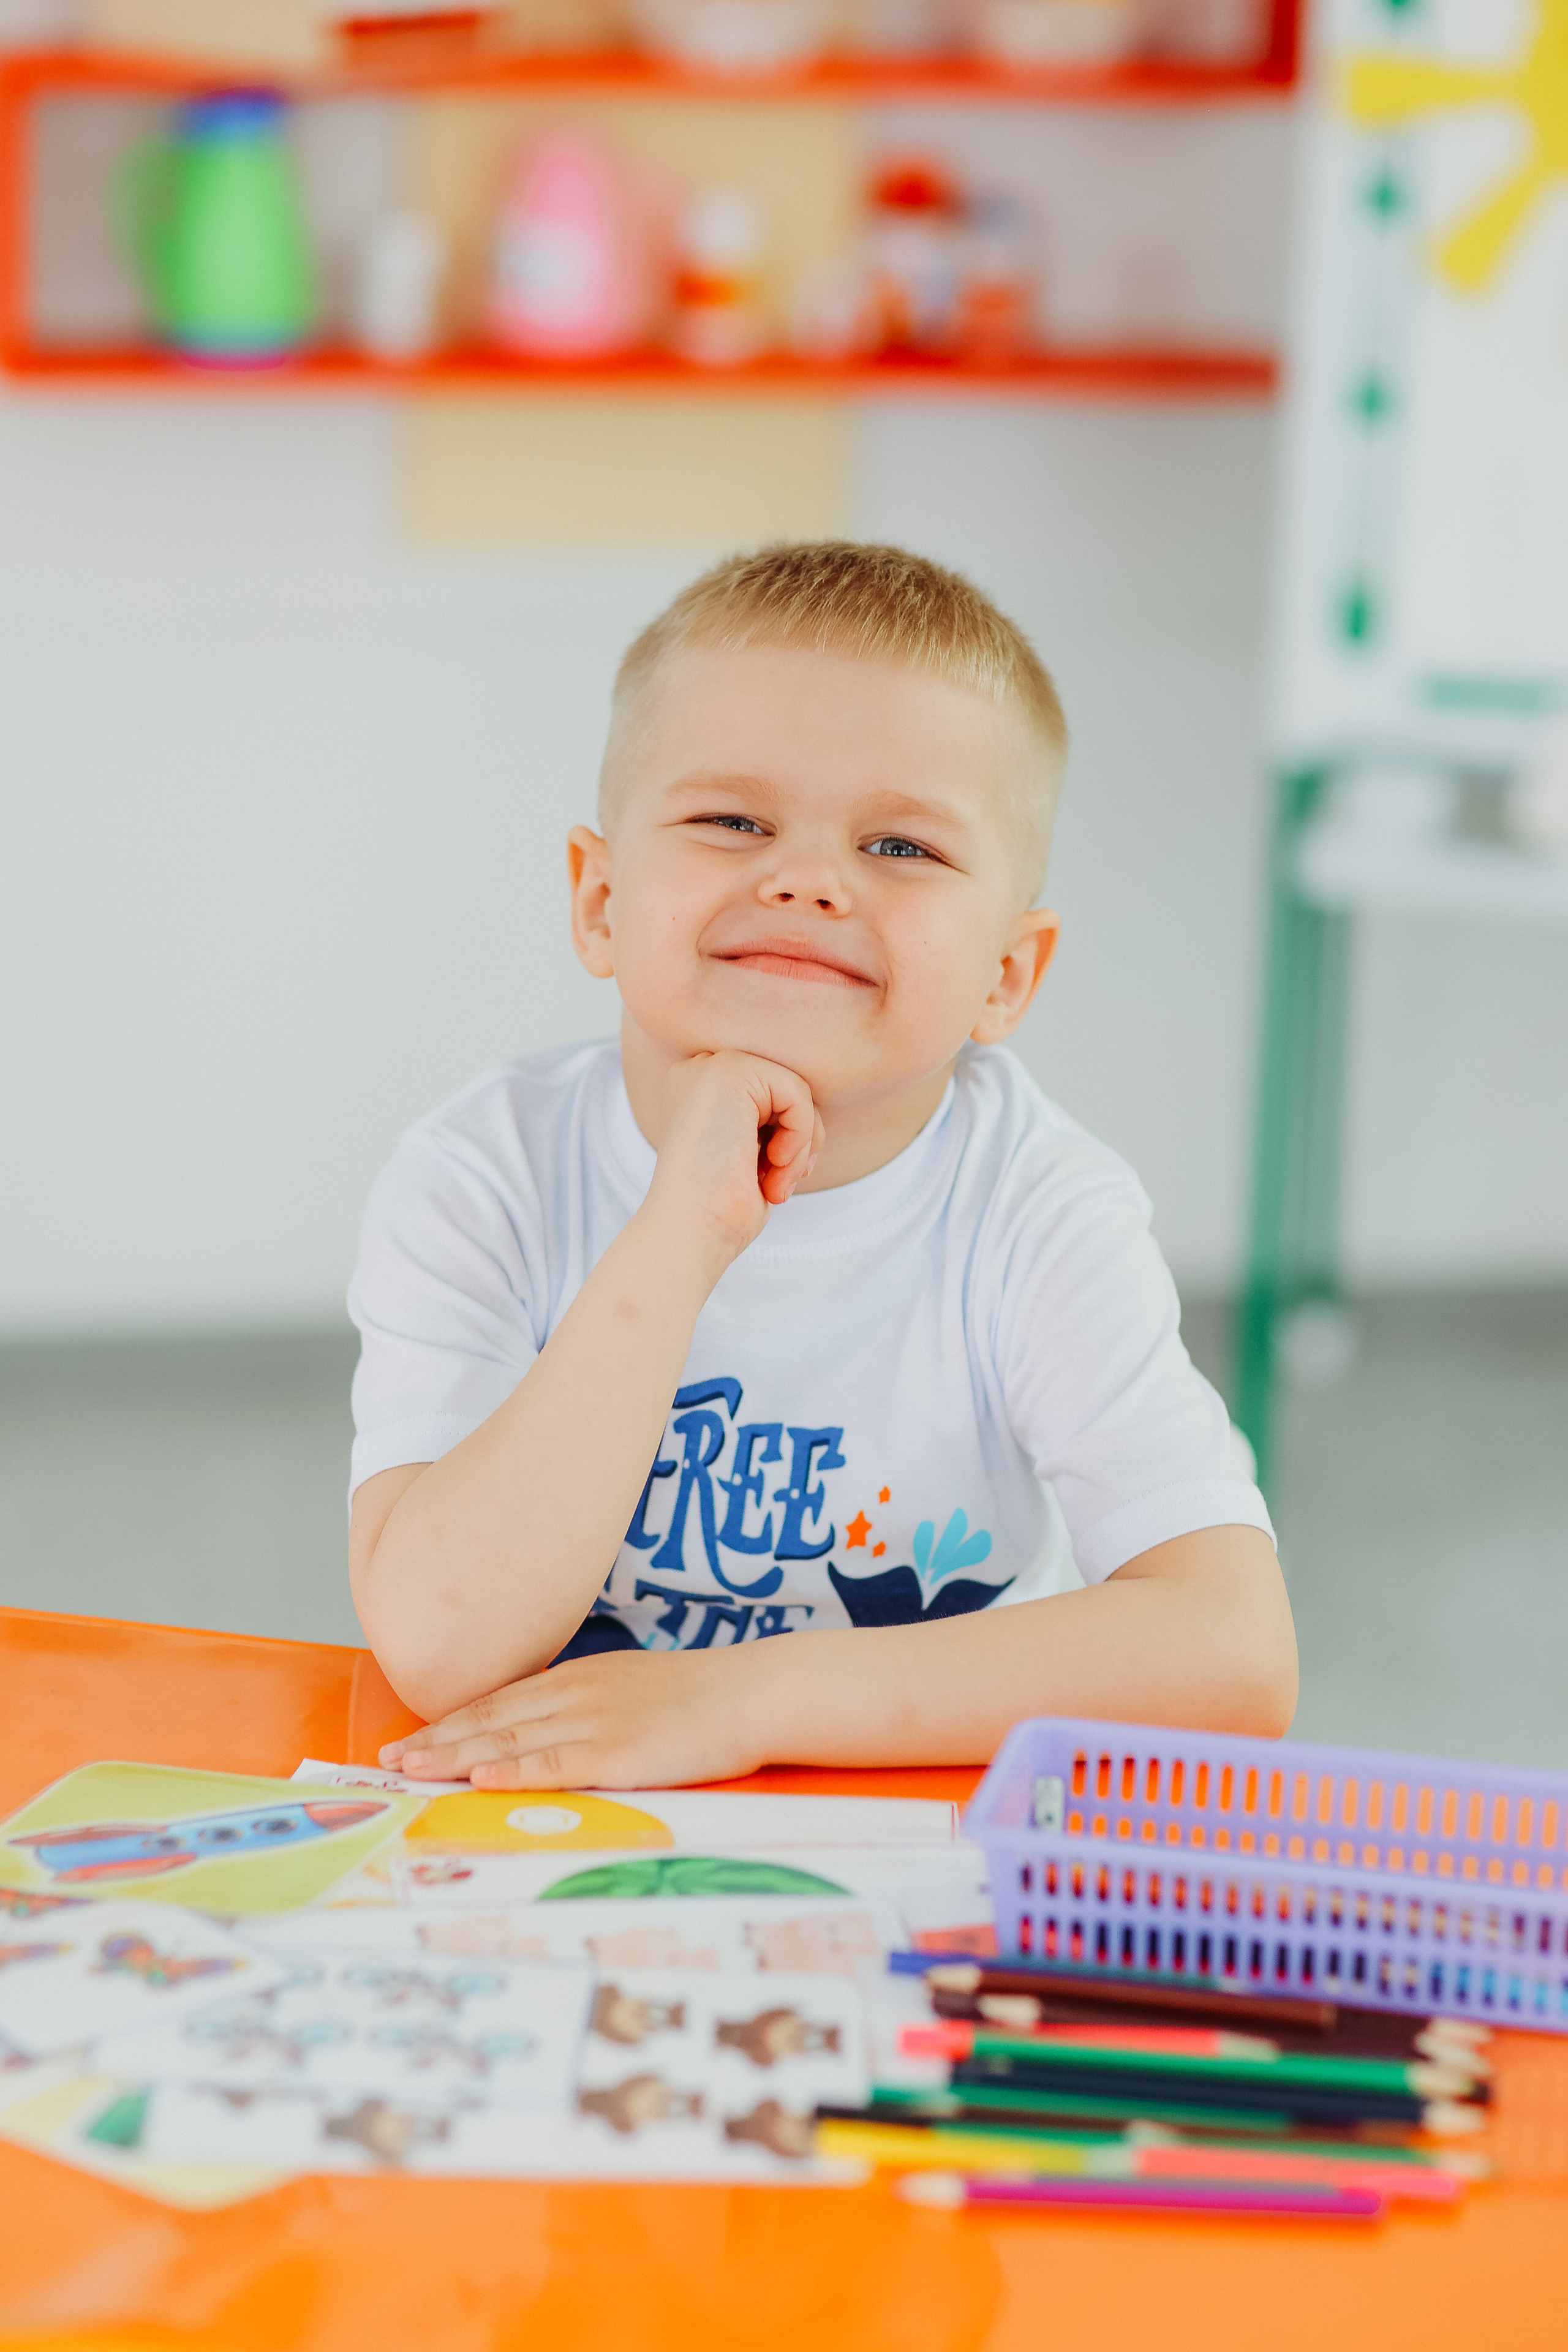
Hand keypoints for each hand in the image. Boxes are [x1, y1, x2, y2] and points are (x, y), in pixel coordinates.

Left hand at [381, 1645, 767, 1789]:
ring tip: (410, 1769)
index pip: (499, 1702)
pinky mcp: (618, 1753)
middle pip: (490, 1719)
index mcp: (579, 1680)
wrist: (752, 1692)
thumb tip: (553, 1731)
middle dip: (434, 1741)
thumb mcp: (633, 1689)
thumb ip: (589, 1706)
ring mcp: (594, 1723)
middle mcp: (575, 1696)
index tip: (411, 1738)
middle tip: (387, 1760)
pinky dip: (511, 1770)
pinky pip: (554, 1763)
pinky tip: (478, 1776)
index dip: (450, 1722)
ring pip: (508, 1740)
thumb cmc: (701, 1697)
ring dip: (453, 1756)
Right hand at [644, 1050, 822, 1260]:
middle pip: (785, 1088)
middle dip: (799, 1139)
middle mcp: (699, 1069)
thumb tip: (812, 1112)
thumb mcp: (752, 1155)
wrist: (690, 1231)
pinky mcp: (728, 1072)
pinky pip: (797, 1094)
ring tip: (777, 1183)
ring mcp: (710, 1065)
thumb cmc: (721, 1209)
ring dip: (801, 1145)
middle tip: (781, 1185)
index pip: (770, 1096)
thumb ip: (773, 1123)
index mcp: (699, 1089)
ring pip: (796, 1090)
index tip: (774, 1180)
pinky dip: (800, 1136)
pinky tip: (774, 1164)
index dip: (786, 1138)